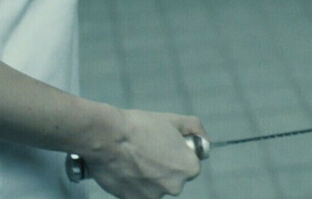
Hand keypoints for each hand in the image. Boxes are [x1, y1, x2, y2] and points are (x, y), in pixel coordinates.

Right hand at [88, 110, 206, 198]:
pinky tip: (126, 168)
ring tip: (134, 159)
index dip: (177, 153)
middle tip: (147, 151)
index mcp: (189, 168)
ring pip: (155, 186)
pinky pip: (139, 193)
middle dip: (163, 167)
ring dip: (148, 176)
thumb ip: (195, 129)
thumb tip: (205, 140)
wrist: (106, 137)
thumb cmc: (139, 127)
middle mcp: (175, 187)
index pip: (190, 164)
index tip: (164, 145)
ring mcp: (154, 196)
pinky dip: (133, 184)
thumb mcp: (172, 120)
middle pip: (173, 178)